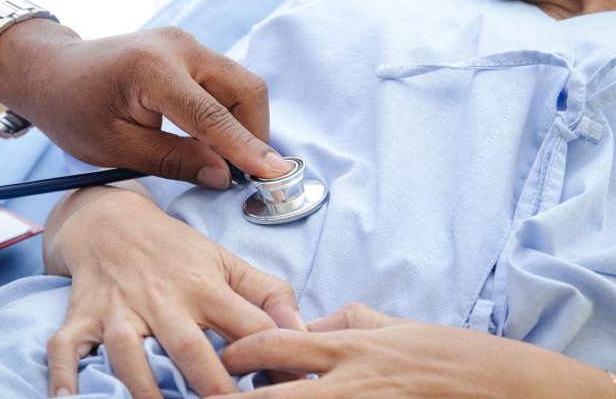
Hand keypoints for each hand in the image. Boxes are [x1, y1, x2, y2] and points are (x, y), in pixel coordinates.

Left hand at [0, 22, 290, 187]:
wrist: (51, 72)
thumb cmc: (72, 111)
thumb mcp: (115, 148)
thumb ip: (173, 160)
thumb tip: (223, 176)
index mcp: (153, 70)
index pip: (213, 115)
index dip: (247, 148)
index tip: (276, 174)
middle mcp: (179, 47)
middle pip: (245, 89)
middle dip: (254, 134)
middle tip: (247, 175)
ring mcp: (186, 43)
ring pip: (242, 84)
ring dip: (246, 124)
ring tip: (231, 161)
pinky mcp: (188, 50)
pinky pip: (227, 81)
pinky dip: (232, 112)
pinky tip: (218, 140)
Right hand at [43, 187, 304, 397]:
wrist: (111, 221)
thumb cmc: (176, 250)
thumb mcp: (226, 261)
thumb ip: (268, 294)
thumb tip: (304, 331)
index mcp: (204, 287)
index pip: (246, 326)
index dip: (271, 359)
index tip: (289, 388)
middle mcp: (162, 299)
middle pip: (188, 347)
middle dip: (211, 386)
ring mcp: (118, 309)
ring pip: (128, 353)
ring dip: (143, 389)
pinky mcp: (82, 315)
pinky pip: (66, 346)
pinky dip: (63, 374)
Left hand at [213, 303, 614, 398]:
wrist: (508, 387)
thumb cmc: (453, 355)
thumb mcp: (397, 326)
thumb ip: (350, 322)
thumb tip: (313, 325)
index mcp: (351, 346)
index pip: (279, 343)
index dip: (241, 350)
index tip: (221, 357)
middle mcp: (349, 381)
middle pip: (274, 394)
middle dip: (234, 398)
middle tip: (204, 395)